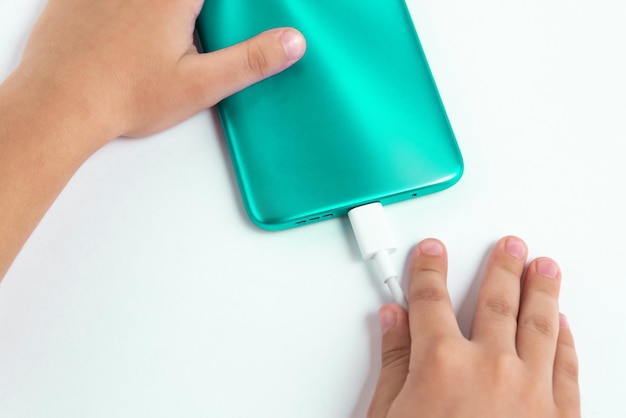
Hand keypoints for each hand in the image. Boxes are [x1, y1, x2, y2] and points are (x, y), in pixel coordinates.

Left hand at [16, 0, 305, 141]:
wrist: (60, 104)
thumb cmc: (125, 96)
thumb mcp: (200, 85)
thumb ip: (250, 61)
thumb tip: (292, 42)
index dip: (232, 5)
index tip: (224, 21)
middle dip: (200, 11)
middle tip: (200, 30)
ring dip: (169, 12)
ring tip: (168, 41)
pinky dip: (129, 8)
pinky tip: (132, 33)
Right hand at [368, 236, 579, 417]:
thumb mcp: (387, 417)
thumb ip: (393, 361)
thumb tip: (392, 320)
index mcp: (441, 363)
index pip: (431, 299)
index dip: (429, 270)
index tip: (432, 253)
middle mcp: (490, 367)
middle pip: (495, 300)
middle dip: (502, 267)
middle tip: (509, 246)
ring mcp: (531, 391)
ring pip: (539, 324)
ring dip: (542, 290)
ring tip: (545, 268)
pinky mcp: (560, 417)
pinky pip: (566, 366)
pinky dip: (565, 341)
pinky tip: (563, 325)